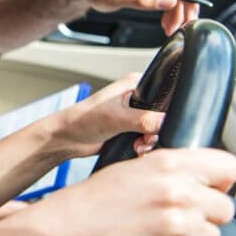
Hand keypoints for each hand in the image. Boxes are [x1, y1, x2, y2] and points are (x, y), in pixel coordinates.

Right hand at [11, 148, 235, 235]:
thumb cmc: (82, 204)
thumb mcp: (125, 170)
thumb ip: (166, 171)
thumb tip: (197, 180)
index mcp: (165, 164)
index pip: (227, 167)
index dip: (220, 181)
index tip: (209, 189)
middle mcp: (174, 194)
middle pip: (224, 208)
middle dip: (205, 215)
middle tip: (175, 219)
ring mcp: (172, 228)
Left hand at [49, 73, 163, 158]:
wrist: (67, 139)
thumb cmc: (82, 119)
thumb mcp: (116, 118)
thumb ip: (143, 119)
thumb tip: (165, 122)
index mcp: (135, 85)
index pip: (165, 93)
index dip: (168, 111)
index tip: (161, 125)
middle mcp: (138, 98)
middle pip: (165, 115)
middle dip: (158, 131)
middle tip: (146, 139)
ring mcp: (136, 114)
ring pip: (158, 129)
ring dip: (151, 141)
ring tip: (139, 146)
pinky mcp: (133, 130)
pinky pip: (150, 139)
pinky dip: (147, 146)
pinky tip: (138, 150)